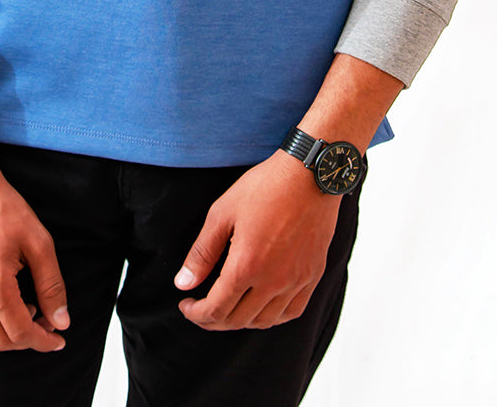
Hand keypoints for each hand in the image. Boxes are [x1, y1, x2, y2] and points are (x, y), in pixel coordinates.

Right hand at [0, 166, 70, 351]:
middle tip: (46, 321)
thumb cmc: (2, 208)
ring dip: (6, 335)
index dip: (43, 341)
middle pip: (1, 342)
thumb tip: (61, 322)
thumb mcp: (38, 241)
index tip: (59, 339)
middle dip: (28, 339)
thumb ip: (51, 285)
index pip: (21, 332)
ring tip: (25, 309)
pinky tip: (2, 304)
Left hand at [174, 151, 342, 330]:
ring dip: (241, 322)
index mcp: (246, 266)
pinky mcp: (312, 275)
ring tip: (228, 308)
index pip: (216, 309)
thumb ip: (202, 252)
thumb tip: (183, 284)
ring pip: (264, 321)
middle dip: (213, 320)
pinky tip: (261, 307)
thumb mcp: (223, 213)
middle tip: (201, 310)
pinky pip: (292, 312)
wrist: (309, 175)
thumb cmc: (265, 187)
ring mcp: (296, 281)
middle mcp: (273, 281)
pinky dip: (272, 317)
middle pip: (238, 320)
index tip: (186, 305)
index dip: (196, 314)